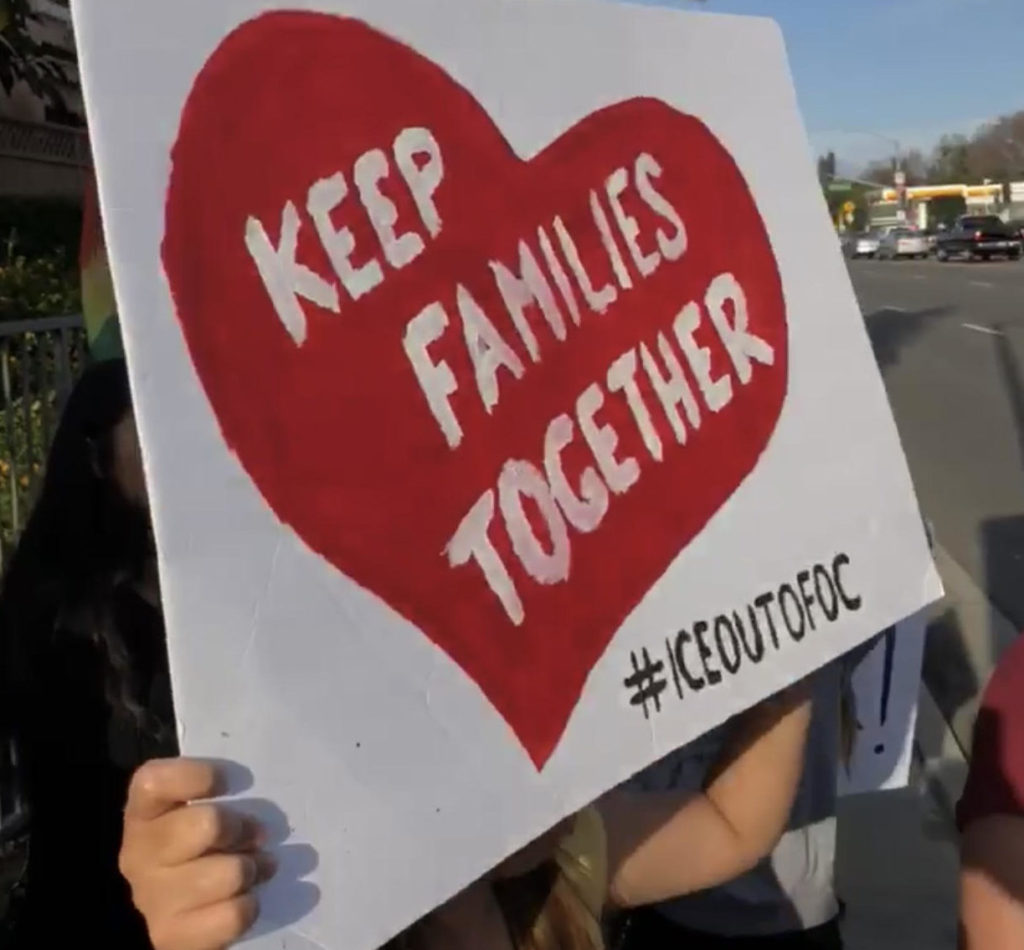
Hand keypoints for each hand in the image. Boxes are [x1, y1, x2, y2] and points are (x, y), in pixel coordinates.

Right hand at [119, 758, 275, 949]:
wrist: (178, 909)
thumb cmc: (198, 844)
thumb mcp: (200, 807)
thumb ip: (218, 794)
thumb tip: (262, 795)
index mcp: (143, 813)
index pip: (154, 782)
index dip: (197, 776)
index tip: (227, 783)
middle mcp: (137, 854)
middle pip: (206, 826)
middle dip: (242, 828)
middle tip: (255, 834)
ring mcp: (151, 899)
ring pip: (229, 874)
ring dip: (251, 869)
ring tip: (253, 867)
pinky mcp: (171, 936)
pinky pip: (233, 915)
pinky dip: (249, 905)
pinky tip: (243, 898)